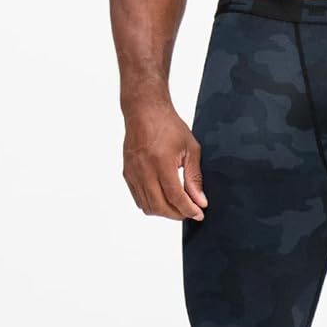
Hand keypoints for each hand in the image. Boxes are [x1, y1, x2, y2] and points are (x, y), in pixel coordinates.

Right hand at [121, 103, 207, 220]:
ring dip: (164, 212)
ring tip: (177, 206)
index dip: (188, 210)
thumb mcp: (190, 149)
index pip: (175, 196)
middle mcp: (144, 170)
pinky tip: (163, 198)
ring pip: (147, 206)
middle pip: (159, 206)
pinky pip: (138, 198)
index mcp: (161, 162)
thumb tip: (200, 201)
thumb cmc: (168, 126)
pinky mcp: (127, 174)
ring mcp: (133, 173)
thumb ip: (194, 177)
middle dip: (177, 214)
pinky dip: (151, 204)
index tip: (199, 214)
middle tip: (190, 212)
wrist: (145, 112)